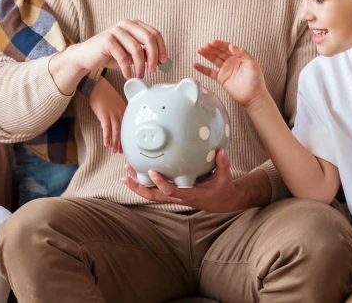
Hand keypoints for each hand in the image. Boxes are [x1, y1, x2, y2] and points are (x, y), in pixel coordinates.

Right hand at [60, 19, 166, 79]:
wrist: (86, 56)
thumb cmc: (109, 54)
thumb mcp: (130, 53)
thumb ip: (144, 53)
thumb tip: (160, 60)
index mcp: (134, 24)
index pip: (154, 33)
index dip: (162, 48)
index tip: (163, 61)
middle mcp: (126, 24)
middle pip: (148, 38)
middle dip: (153, 56)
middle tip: (153, 70)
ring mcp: (116, 30)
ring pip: (136, 49)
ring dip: (141, 66)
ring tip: (140, 75)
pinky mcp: (107, 40)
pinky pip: (123, 57)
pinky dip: (128, 69)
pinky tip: (128, 75)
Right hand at [88, 77, 126, 152]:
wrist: (97, 85)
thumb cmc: (105, 93)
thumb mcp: (116, 101)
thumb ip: (118, 111)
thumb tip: (116, 120)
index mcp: (124, 109)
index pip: (126, 126)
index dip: (126, 136)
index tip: (125, 144)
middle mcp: (120, 113)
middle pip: (122, 130)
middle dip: (121, 142)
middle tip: (121, 151)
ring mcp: (113, 114)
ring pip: (116, 131)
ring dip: (115, 142)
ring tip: (114, 151)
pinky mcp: (104, 115)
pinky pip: (106, 129)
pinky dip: (107, 137)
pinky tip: (106, 144)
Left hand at [122, 149, 246, 211]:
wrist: (223, 202)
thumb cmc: (223, 189)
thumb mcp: (225, 177)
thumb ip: (222, 164)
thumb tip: (221, 150)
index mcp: (191, 195)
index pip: (172, 192)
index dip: (161, 183)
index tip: (151, 172)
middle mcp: (180, 197)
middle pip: (155, 196)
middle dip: (139, 187)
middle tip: (126, 176)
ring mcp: (175, 197)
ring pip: (152, 195)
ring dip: (138, 185)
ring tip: (126, 173)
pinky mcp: (174, 194)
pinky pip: (156, 191)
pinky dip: (145, 184)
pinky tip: (137, 174)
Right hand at [194, 40, 267, 107]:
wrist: (253, 96)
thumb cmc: (256, 80)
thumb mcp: (252, 63)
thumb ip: (242, 53)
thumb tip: (231, 46)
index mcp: (238, 56)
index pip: (227, 47)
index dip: (219, 44)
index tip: (213, 42)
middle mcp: (231, 61)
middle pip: (219, 52)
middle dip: (211, 48)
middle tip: (205, 46)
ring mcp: (225, 70)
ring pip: (214, 59)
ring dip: (206, 54)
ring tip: (200, 50)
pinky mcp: (221, 78)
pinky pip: (210, 72)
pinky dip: (202, 69)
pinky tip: (196, 65)